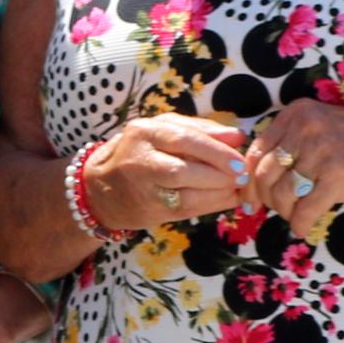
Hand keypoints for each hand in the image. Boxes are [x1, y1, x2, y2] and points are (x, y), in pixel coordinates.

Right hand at [77, 114, 253, 234]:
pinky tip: (226, 199)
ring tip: (237, 187)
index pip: (185, 139)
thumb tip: (237, 136)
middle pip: (184, 170)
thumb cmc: (140, 152)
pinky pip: (188, 211)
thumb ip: (201, 129)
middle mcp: (140, 160)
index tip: (240, 159)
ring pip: (186, 194)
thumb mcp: (164, 130)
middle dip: (220, 174)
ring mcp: (143, 189)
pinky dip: (212, 205)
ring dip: (219, 192)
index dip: (217, 151)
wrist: (101, 188)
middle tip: (242, 175)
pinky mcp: (150, 213)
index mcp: (144, 132)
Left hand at [243, 99, 343, 241]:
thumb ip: (290, 143)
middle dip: (264, 200)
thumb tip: (255, 179)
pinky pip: (304, 211)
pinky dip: (300, 224)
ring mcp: (320, 153)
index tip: (250, 198)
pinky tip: (304, 227)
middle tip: (272, 211)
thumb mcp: (320, 126)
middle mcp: (305, 129)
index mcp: (296, 114)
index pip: (256, 152)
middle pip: (263, 175)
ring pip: (281, 195)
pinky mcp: (336, 178)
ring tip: (296, 214)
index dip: (249, 180)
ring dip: (284, 212)